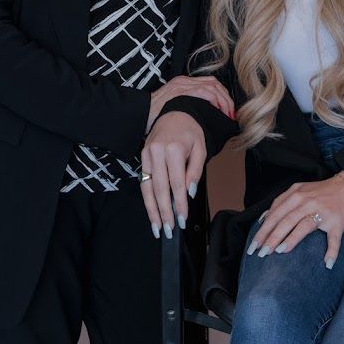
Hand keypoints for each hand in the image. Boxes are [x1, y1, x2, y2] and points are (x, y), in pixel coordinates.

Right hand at [140, 112, 206, 238]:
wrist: (176, 113)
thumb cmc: (190, 131)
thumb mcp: (201, 149)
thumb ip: (195, 172)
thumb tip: (189, 193)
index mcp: (174, 149)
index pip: (176, 184)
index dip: (179, 204)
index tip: (182, 219)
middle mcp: (157, 152)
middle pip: (160, 189)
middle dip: (164, 212)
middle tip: (168, 230)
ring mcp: (147, 155)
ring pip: (147, 188)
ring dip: (152, 210)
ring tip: (157, 227)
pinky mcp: (142, 158)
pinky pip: (143, 182)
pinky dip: (147, 199)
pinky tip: (152, 211)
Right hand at [146, 75, 234, 131]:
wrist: (138, 113)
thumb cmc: (154, 117)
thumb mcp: (174, 110)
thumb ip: (188, 111)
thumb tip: (203, 122)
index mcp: (184, 84)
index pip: (210, 84)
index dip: (222, 96)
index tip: (228, 110)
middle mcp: (184, 81)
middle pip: (214, 84)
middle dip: (226, 99)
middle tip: (231, 114)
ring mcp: (182, 85)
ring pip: (212, 87)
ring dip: (223, 101)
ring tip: (227, 115)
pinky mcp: (180, 91)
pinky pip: (204, 92)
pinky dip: (215, 101)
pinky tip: (218, 111)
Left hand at [248, 172, 343, 267]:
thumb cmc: (322, 191)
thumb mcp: (299, 190)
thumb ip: (282, 202)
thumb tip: (264, 218)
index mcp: (296, 195)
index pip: (274, 214)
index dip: (262, 231)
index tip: (253, 246)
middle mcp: (307, 202)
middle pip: (285, 221)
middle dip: (271, 238)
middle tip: (261, 253)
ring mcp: (323, 212)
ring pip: (303, 226)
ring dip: (291, 240)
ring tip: (279, 252)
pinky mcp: (337, 222)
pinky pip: (334, 239)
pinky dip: (332, 251)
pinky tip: (327, 263)